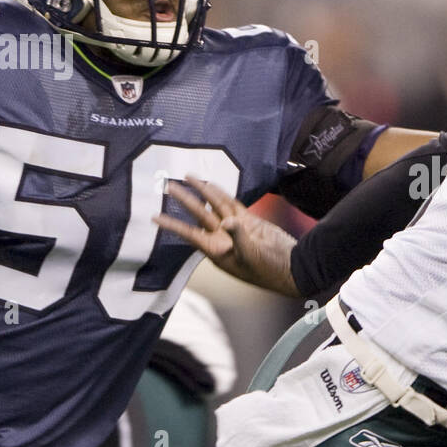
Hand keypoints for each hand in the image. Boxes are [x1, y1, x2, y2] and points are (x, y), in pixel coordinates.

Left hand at [153, 176, 300, 296]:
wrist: (292, 266)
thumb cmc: (268, 269)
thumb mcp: (251, 255)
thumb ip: (238, 236)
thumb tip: (226, 221)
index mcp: (217, 251)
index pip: (189, 234)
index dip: (172, 225)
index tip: (154, 217)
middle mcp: (222, 238)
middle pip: (199, 215)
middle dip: (184, 200)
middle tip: (169, 186)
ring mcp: (235, 228)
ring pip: (215, 206)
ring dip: (203, 192)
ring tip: (188, 177)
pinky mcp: (249, 221)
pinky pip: (232, 204)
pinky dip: (222, 194)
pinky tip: (211, 185)